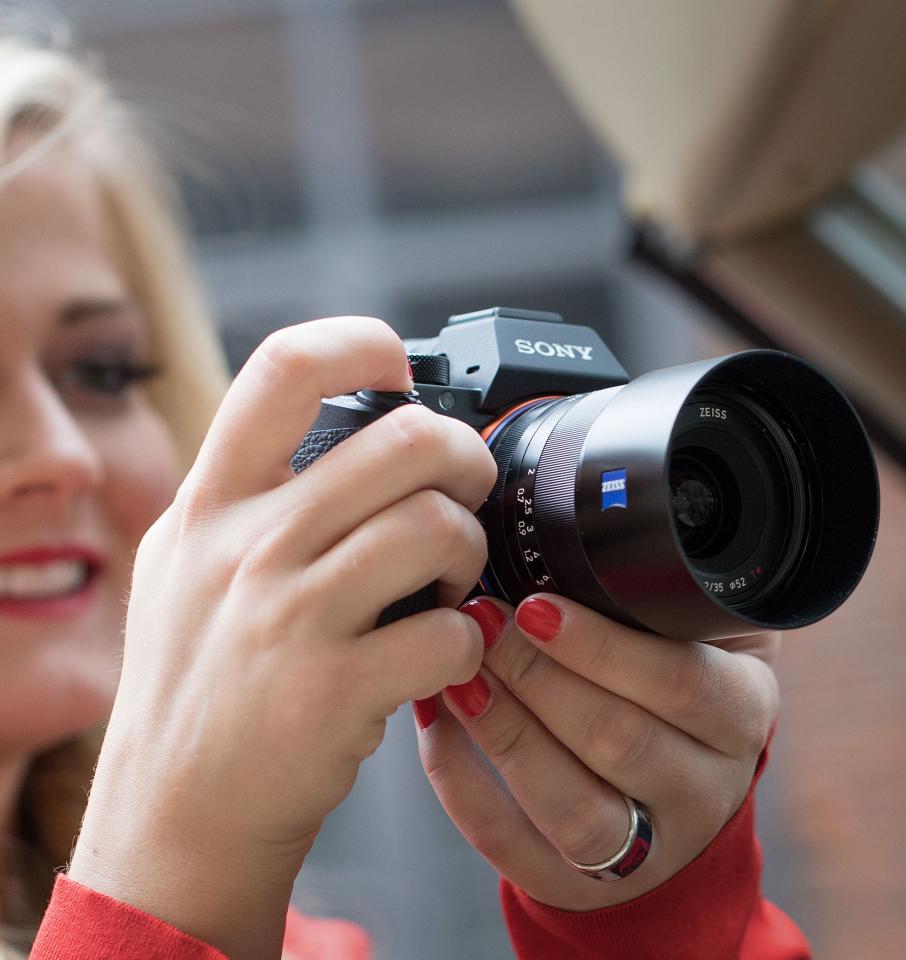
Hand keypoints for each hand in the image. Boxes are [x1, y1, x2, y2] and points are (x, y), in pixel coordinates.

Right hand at [69, 317, 496, 958]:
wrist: (176, 818)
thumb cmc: (202, 687)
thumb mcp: (188, 567)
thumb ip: (253, 494)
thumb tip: (358, 419)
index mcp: (208, 505)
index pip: (281, 369)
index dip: (362, 344)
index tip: (402, 368)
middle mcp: (243, 550)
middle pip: (403, 441)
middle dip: (464, 459)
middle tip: (466, 492)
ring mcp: (287, 619)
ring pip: (439, 527)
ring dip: (470, 553)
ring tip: (449, 583)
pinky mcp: (332, 691)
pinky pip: (452, 631)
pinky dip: (470, 642)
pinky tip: (442, 654)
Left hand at [417, 593, 778, 910]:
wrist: (684, 795)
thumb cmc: (682, 687)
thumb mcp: (708, 631)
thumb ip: (672, 588)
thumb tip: (583, 519)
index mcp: (742, 713)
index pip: (681, 681)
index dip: (603, 646)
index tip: (536, 603)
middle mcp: (707, 788)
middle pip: (619, 740)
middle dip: (537, 678)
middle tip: (479, 624)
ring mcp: (649, 849)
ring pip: (572, 805)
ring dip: (504, 732)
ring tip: (458, 674)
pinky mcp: (584, 886)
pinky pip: (515, 849)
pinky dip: (465, 788)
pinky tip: (440, 728)